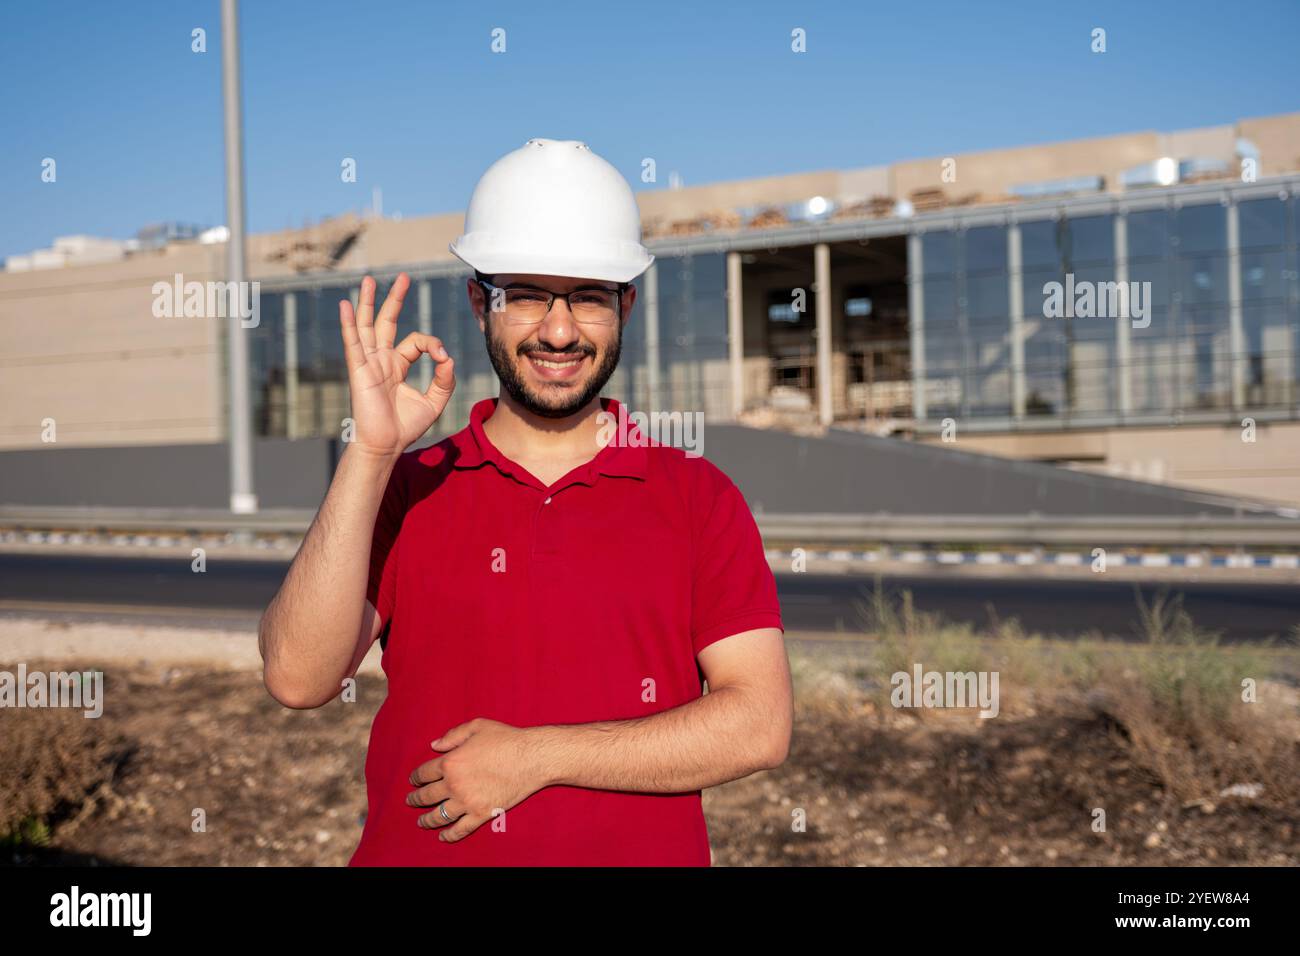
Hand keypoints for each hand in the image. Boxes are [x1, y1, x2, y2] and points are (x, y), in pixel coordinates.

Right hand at [339, 273, 455, 459]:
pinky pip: (353, 343)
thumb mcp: (434, 401)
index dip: (432, 344)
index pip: (416, 342)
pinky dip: (348, 324)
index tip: (443, 359)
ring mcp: (368, 363)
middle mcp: (380, 360)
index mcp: (396, 365)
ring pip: (366, 326)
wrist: (386, 445)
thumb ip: (444, 379)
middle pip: (387, 322)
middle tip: (402, 277)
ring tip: (368, 279)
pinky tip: (345, 305)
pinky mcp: (358, 371)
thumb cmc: (405, 427)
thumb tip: (448, 358)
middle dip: (394, 299)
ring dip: (368, 302)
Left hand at [406, 718, 548, 842]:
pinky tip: (443, 835)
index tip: (413, 781)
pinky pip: (460, 829)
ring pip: (438, 816)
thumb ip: (452, 735)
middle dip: (415, 799)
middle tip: (410, 801)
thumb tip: (434, 745)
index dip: (415, 778)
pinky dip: (449, 834)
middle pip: (426, 796)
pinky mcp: (482, 814)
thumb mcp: (477, 726)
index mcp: (450, 762)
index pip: (424, 773)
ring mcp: (467, 802)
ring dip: (426, 820)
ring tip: (421, 822)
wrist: (531, 758)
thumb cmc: (506, 739)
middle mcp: (454, 784)